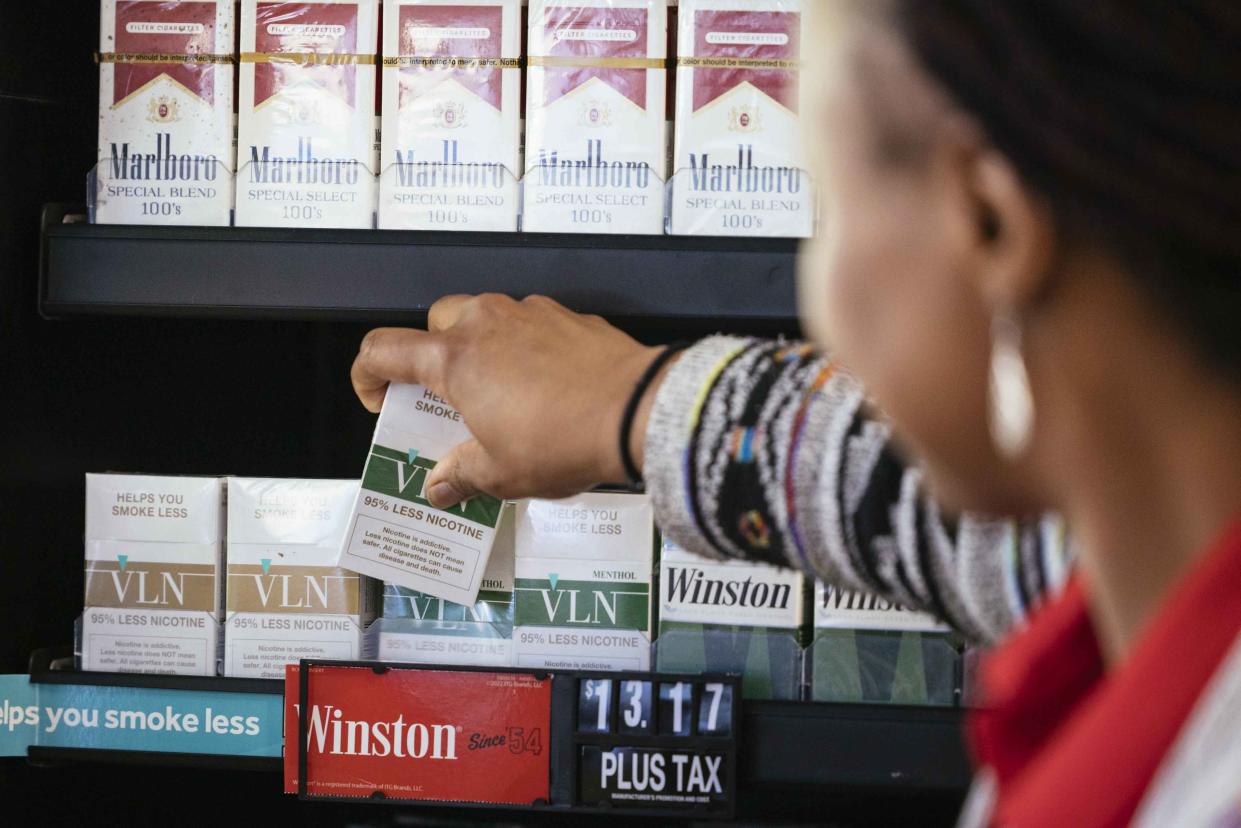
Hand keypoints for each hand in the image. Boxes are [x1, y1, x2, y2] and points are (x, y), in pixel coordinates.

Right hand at [351, 294, 672, 507]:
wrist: (638, 412)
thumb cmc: (567, 438)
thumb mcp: (501, 473)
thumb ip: (461, 474)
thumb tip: (441, 486)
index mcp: (454, 359)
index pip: (383, 349)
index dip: (368, 375)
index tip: (379, 399)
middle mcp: (486, 323)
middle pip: (433, 324)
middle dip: (429, 358)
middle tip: (446, 402)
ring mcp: (528, 313)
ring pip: (484, 319)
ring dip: (480, 351)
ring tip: (500, 399)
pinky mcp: (567, 316)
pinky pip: (529, 325)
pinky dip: (524, 350)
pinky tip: (543, 389)